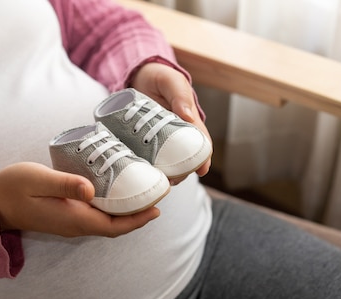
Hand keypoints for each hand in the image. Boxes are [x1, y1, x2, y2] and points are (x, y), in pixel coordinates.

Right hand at [0, 162, 159, 236]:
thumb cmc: (13, 188)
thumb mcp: (38, 180)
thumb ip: (64, 184)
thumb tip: (91, 189)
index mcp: (74, 219)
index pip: (115, 226)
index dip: (138, 219)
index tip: (158, 206)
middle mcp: (77, 225)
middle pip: (116, 226)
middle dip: (139, 214)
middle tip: (158, 194)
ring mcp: (72, 222)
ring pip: (108, 221)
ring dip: (128, 211)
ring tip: (144, 191)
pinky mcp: (68, 215)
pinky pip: (98, 215)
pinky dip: (113, 206)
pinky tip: (118, 190)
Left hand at [130, 62, 211, 181]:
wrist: (137, 76)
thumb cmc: (159, 77)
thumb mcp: (171, 81)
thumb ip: (180, 95)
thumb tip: (188, 116)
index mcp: (189, 121)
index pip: (201, 142)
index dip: (203, 157)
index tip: (202, 170)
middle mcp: (176, 134)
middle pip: (184, 158)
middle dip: (182, 171)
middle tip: (174, 180)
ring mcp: (160, 139)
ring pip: (166, 161)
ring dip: (165, 173)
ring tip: (159, 181)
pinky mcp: (143, 141)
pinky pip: (147, 157)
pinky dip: (147, 166)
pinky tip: (143, 174)